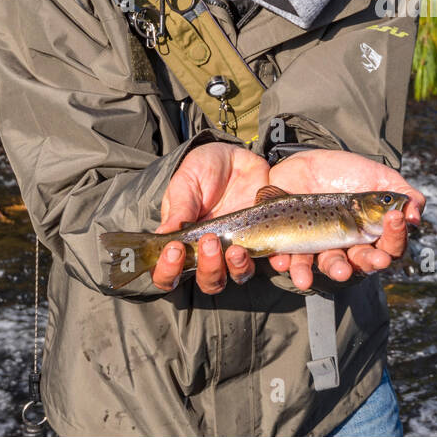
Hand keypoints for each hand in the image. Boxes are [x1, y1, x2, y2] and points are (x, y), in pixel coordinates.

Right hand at [152, 143, 269, 293]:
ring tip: (236, 248)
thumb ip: (179, 208)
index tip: (175, 250)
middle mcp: (210, 252)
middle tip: (209, 240)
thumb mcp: (187, 182)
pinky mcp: (262, 238)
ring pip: (236, 275)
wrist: (235, 156)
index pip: (168, 273)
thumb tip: (163, 235)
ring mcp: (237, 246)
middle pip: (207, 281)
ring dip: (235, 267)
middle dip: (208, 267)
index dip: (169, 271)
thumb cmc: (203, 169)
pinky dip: (272, 259)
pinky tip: (271, 252)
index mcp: (184, 242)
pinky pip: (269, 258)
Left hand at [265, 149, 425, 290]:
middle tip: (375, 260)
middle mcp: (348, 246)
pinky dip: (287, 263)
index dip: (396, 237)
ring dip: (332, 270)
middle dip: (367, 264)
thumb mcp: (380, 177)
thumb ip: (404, 195)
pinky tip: (283, 260)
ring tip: (334, 271)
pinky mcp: (293, 243)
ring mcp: (320, 246)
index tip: (396, 219)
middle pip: (360, 264)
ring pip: (326, 266)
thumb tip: (415, 217)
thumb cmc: (346, 172)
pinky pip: (290, 259)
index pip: (390, 246)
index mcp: (371, 234)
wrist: (306, 159)